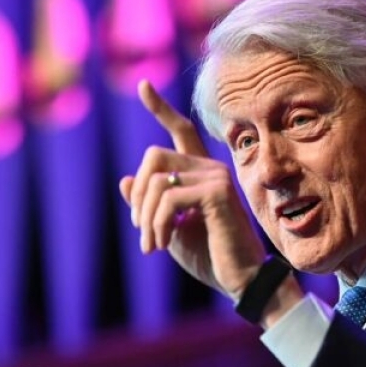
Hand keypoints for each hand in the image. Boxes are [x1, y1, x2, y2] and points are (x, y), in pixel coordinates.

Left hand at [119, 80, 266, 297]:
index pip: (181, 130)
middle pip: (154, 156)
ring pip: (157, 180)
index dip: (160, 108)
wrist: (240, 280)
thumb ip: (149, 206)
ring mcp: (216, 177)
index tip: (143, 86)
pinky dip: (158, 224)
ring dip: (145, 218)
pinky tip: (163, 244)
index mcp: (200, 173)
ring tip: (152, 245)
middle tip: (142, 232)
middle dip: (139, 197)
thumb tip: (125, 180)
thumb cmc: (209, 256)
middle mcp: (210, 168)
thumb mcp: (169, 230)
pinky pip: (169, 198)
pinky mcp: (218, 193)